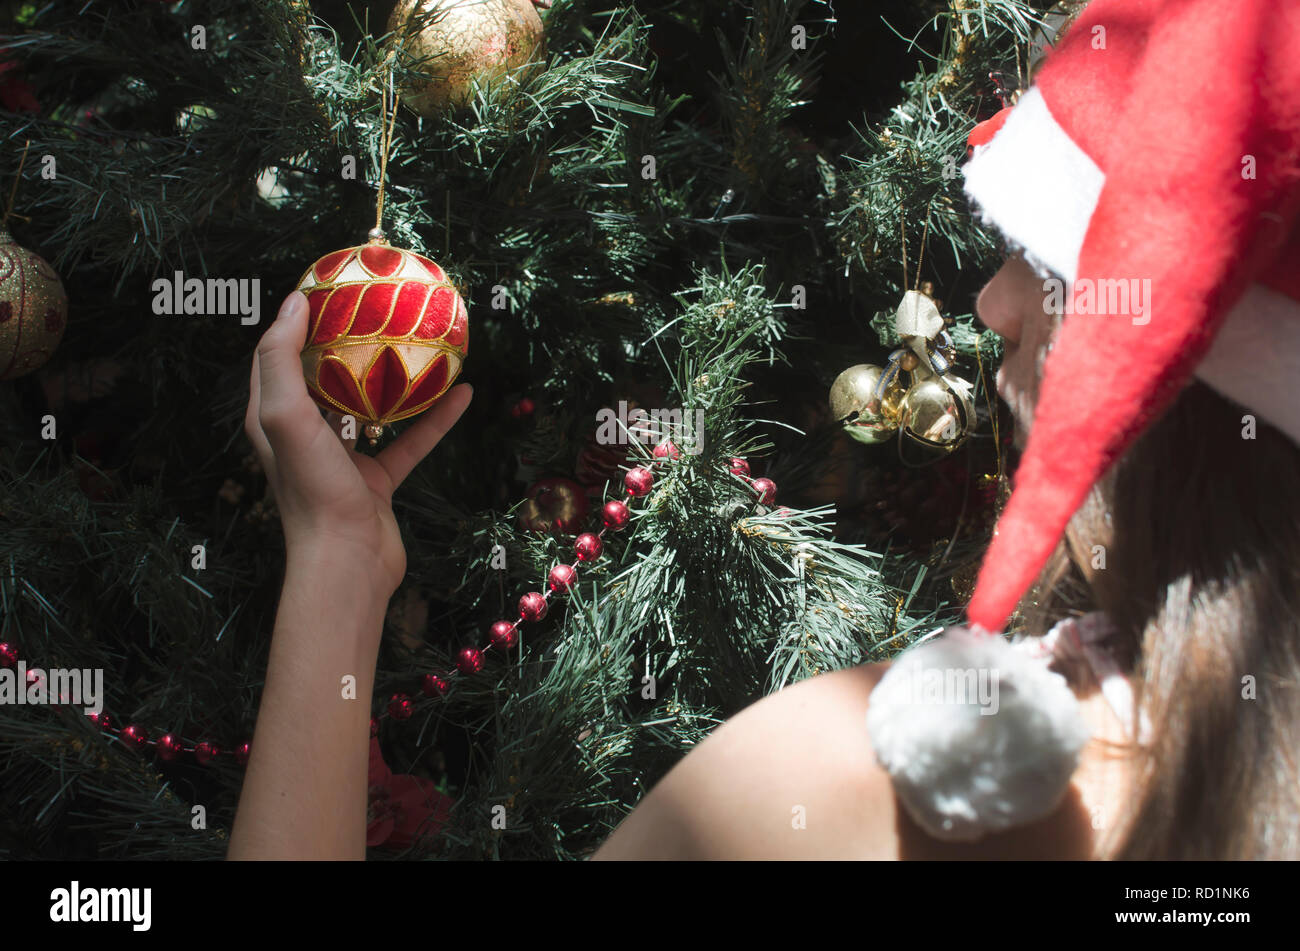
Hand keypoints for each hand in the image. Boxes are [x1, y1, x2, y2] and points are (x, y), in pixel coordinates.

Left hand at [245, 291, 471, 599]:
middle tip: (376, 307)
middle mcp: (304, 434)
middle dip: (345, 341)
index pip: (275, 355)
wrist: (348, 562)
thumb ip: (281, 359)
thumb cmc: (313, 489)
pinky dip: (436, 419)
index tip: (325, 286)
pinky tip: (463, 394)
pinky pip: (410, 440)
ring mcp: (343, 458)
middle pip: (323, 376)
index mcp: (273, 416)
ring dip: (393, 378)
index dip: (293, 318)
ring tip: (419, 345)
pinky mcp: (378, 480)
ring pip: (371, 407)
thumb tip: (294, 303)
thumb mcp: (285, 415)